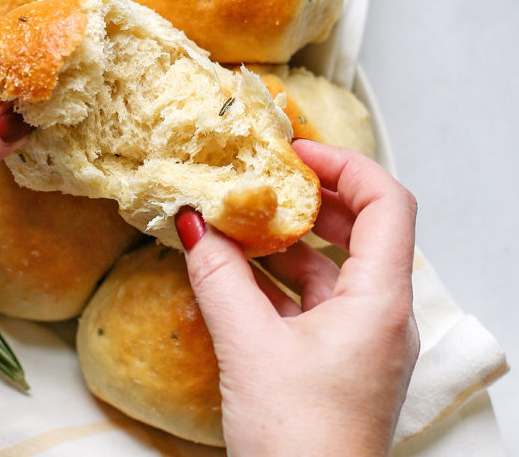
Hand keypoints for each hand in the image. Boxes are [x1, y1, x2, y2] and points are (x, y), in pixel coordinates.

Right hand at [175, 140, 418, 455]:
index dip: (344, 164)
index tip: (294, 151)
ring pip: (336, 264)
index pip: (387, 202)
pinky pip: (317, 298)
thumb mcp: (249, 347)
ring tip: (244, 220)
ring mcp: (364, 338)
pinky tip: (242, 271)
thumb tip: (190, 220)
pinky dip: (283, 277)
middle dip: (313, 197)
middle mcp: (383, 314)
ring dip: (291, 238)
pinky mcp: (341, 358)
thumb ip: (218, 276)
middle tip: (266, 178)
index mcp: (380, 302)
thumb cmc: (298, 441)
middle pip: (364, 227)